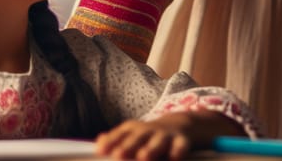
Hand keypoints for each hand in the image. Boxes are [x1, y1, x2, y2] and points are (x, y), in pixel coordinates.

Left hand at [96, 110, 244, 160]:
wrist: (181, 124)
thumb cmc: (150, 135)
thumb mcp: (134, 134)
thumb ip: (117, 139)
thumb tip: (99, 143)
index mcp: (135, 129)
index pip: (121, 134)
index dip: (111, 141)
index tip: (100, 150)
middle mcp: (150, 130)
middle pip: (138, 137)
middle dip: (128, 146)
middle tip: (118, 155)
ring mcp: (166, 136)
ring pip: (158, 142)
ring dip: (151, 149)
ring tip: (143, 157)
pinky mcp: (182, 141)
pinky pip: (180, 147)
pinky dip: (177, 152)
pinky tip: (174, 159)